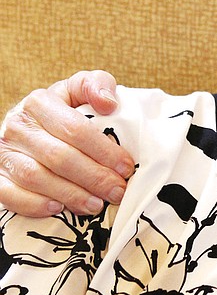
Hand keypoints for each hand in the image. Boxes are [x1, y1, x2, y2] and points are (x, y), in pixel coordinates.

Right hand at [0, 72, 132, 217]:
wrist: (29, 127)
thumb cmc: (62, 112)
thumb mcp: (78, 91)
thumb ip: (96, 85)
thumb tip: (109, 102)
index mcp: (39, 103)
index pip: (75, 129)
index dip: (104, 151)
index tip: (126, 167)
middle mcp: (17, 127)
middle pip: (59, 157)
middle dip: (94, 178)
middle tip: (117, 191)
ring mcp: (3, 153)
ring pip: (36, 178)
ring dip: (70, 195)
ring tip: (97, 205)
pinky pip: (9, 194)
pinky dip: (33, 204)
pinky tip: (58, 209)